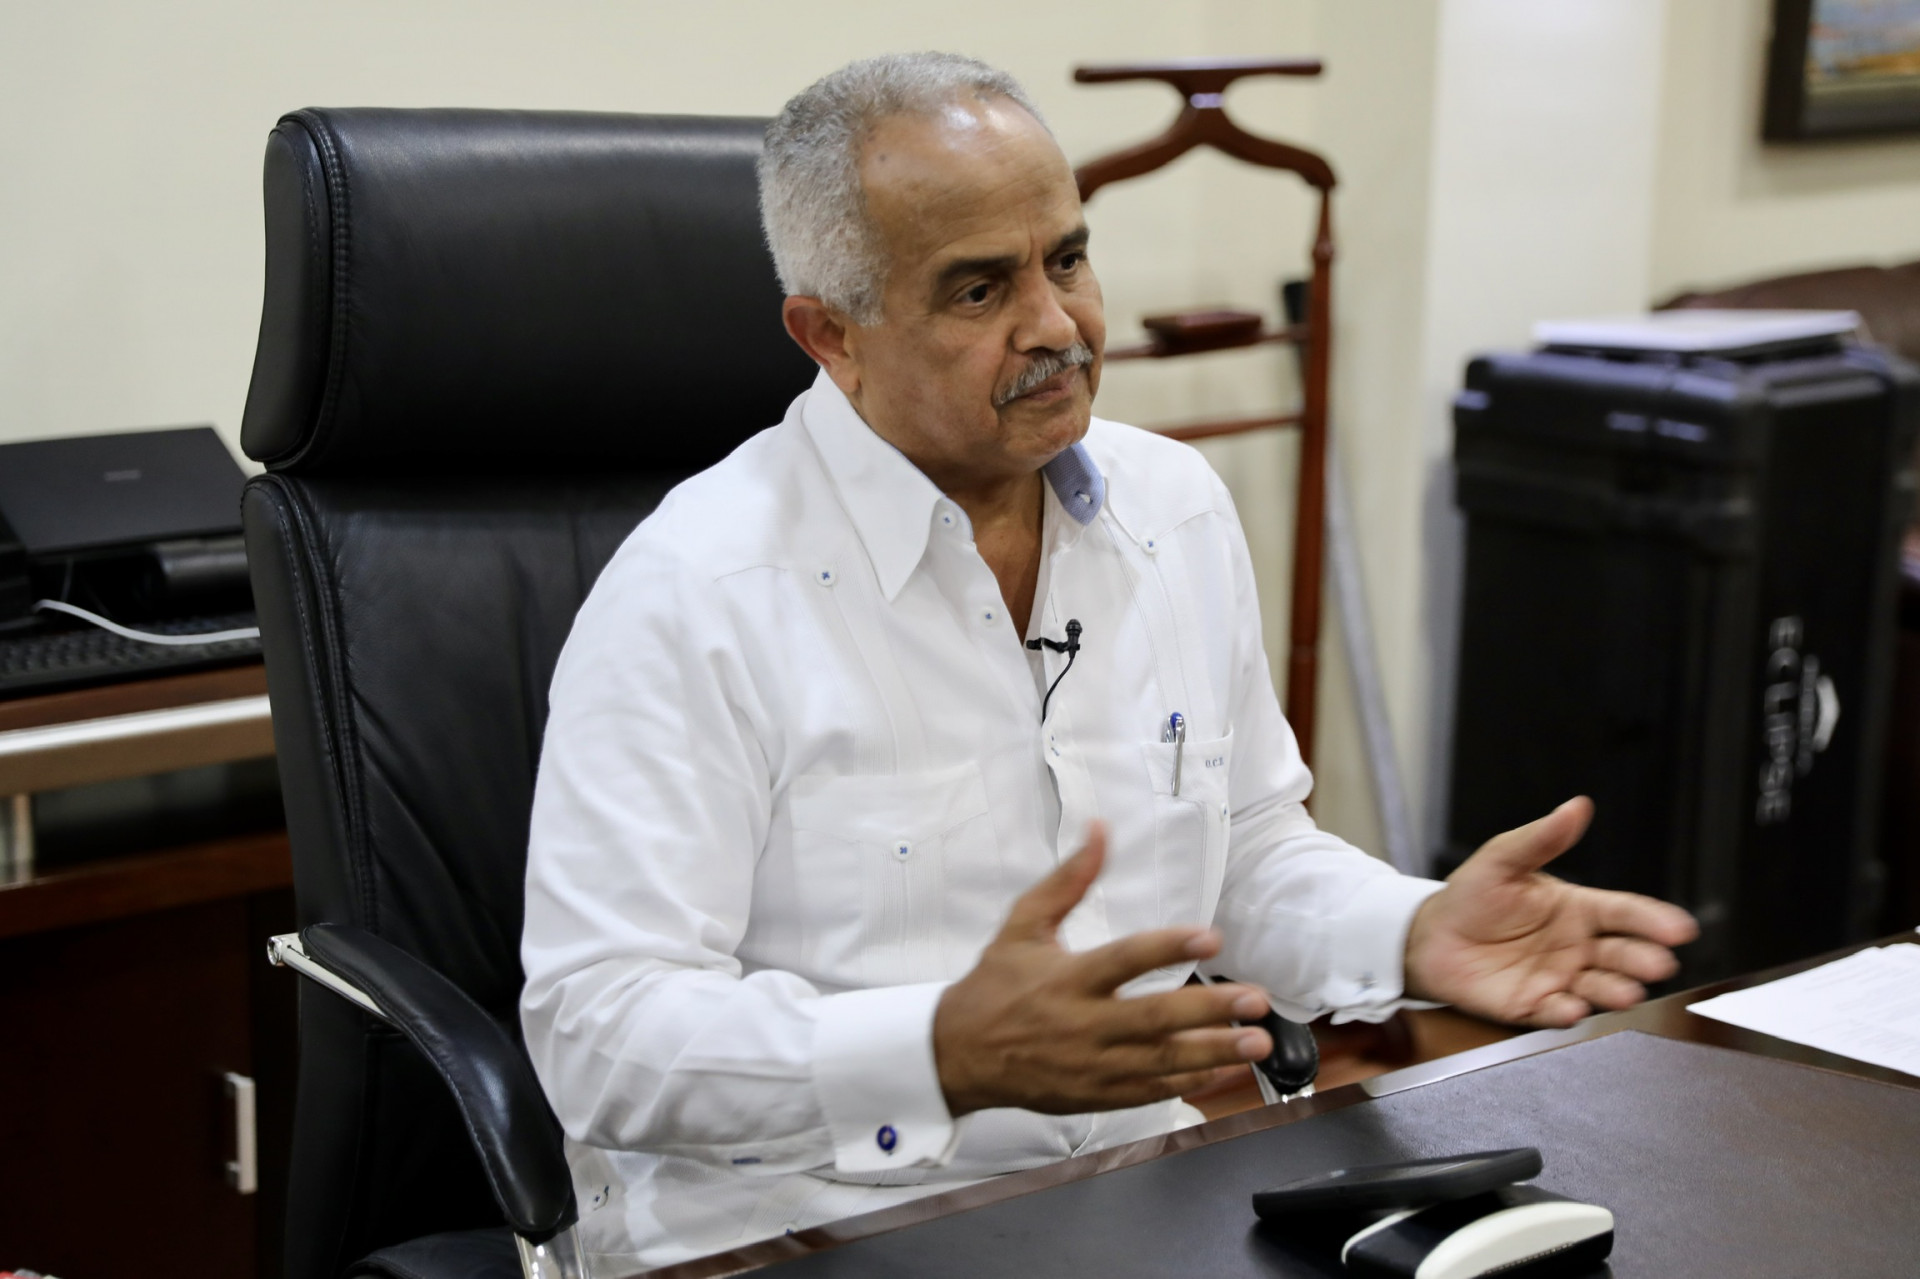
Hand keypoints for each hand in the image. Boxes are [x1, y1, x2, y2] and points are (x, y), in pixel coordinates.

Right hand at [933, 822, 1274, 1116]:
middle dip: (1209, 1010)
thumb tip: (1099, 831)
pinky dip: (1188, 1083)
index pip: (1124, 960)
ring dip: (1214, 1052)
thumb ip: (1067, 881)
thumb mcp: (1023, 925)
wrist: (958, 1054)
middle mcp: (1081, 1024)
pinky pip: (1149, 1091)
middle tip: (1256, 1001)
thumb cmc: (995, 985)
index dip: (1167, 948)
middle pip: (1153, 1018)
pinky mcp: (1095, 1095)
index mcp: (1066, 978)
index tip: (1209, 938)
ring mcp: (1091, 1065)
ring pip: (1160, 1061)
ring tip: (1257, 1043)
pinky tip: (1222, 1071)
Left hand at [1404, 797, 1698, 1026]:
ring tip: (1626, 991)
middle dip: (1643, 959)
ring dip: (1616, 991)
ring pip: (1600, 987)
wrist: (1432, 936)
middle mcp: (1578, 947)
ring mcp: (1560, 977)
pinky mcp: (1535, 1005)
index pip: (1625, 913)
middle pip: (1623, 954)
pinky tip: (1572, 1007)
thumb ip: (1542, 838)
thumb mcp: (1503, 859)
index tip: (1680, 927)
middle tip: (1658, 962)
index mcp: (1578, 909)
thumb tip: (1575, 807)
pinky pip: (1556, 1012)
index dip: (1654, 920)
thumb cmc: (1473, 896)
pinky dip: (1567, 1012)